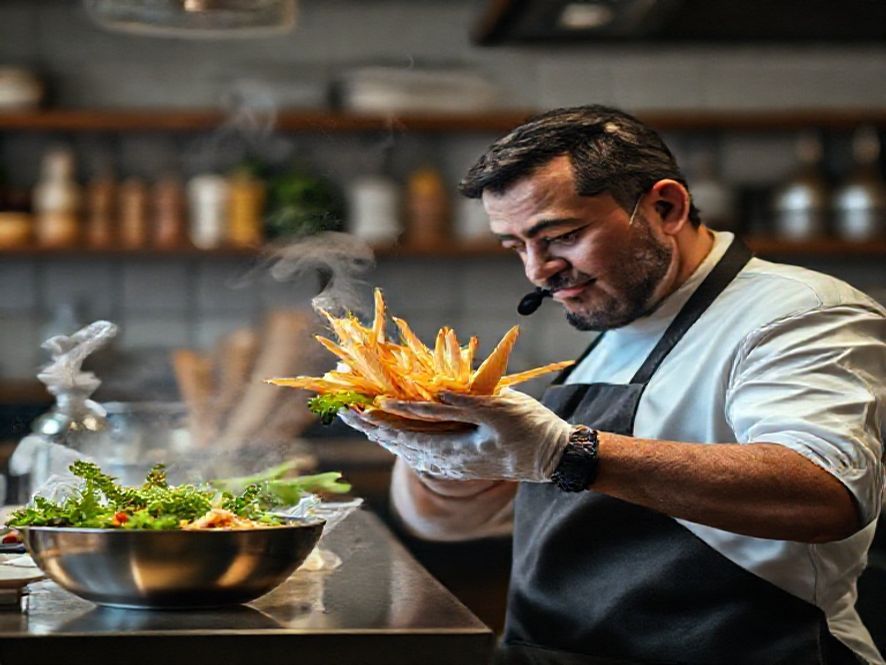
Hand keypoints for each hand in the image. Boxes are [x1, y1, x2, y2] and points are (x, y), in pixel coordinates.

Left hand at [338, 390, 571, 481]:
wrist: (555, 458)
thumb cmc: (531, 430)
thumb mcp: (499, 410)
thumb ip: (463, 404)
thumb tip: (430, 395)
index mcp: (450, 450)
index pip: (400, 434)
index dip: (373, 420)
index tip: (350, 408)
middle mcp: (445, 462)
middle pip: (397, 444)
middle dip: (369, 427)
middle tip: (343, 411)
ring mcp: (453, 464)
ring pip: (407, 448)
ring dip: (383, 433)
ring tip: (362, 420)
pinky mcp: (461, 461)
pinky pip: (422, 451)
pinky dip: (403, 439)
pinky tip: (398, 435)